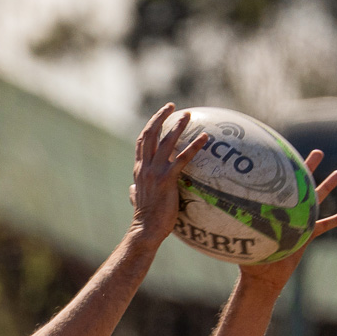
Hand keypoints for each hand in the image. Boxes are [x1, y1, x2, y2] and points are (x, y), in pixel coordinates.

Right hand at [128, 102, 209, 247]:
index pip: (142, 141)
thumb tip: (131, 191)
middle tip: (173, 106)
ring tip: (188, 116)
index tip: (160, 115)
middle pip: (151, 134)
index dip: (150, 125)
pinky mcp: (167, 180)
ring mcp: (155, 172)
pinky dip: (194, 146)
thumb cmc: (145, 218)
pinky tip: (205, 138)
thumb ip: (134, 191)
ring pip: (166, 142)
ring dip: (177, 126)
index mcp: (139, 170)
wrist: (146, 229)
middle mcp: (145, 167)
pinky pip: (183, 158)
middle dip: (161, 117)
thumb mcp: (136, 200)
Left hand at [237, 150, 336, 291]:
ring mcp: (298, 222)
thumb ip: (230, 223)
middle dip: (307, 168)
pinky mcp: (307, 235)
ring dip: (328, 187)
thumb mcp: (238, 237)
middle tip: (318, 152)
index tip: (281, 150)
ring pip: (316, 200)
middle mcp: (285, 211)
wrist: (262, 276)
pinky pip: (325, 225)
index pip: (274, 184)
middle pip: (298, 185)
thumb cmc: (247, 257)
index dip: (277, 169)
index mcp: (271, 208)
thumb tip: (213, 210)